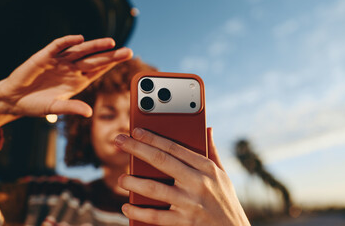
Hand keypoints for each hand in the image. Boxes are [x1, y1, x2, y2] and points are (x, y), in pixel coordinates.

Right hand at [0, 35, 131, 119]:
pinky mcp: (45, 56)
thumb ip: (72, 108)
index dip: (112, 65)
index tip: (126, 60)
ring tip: (110, 42)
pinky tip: (80, 39)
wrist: (14, 100)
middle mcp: (72, 69)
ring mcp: (60, 62)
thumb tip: (89, 113)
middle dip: (111, 56)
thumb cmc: (36, 104)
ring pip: (80, 51)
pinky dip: (68, 42)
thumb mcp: (56, 108)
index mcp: (78, 81)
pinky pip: (58, 46)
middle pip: (95, 60)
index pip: (99, 71)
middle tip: (128, 52)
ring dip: (95, 46)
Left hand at [115, 128, 250, 225]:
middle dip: (136, 148)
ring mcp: (190, 203)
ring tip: (120, 179)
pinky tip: (127, 206)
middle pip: (160, 161)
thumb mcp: (222, 174)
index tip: (136, 130)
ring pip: (154, 188)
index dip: (153, 137)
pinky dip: (138, 211)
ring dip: (132, 182)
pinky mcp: (184, 222)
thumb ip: (212, 150)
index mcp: (206, 167)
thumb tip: (207, 128)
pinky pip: (156, 216)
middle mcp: (198, 182)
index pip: (174, 147)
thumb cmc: (225, 200)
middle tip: (119, 141)